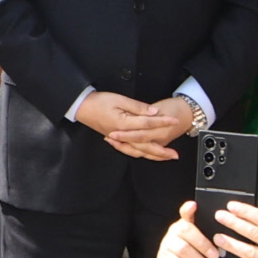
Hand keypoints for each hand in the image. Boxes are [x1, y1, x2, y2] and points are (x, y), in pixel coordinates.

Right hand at [80, 90, 194, 161]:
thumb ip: (138, 107)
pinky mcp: (116, 139)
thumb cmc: (99, 102)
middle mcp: (122, 135)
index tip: (174, 121)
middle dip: (162, 151)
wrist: (82, 107)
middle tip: (175, 154)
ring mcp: (119, 139)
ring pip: (138, 151)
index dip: (163, 122)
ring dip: (153, 155)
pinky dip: (140, 154)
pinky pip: (130, 150)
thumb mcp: (119, 99)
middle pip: (145, 145)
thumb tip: (154, 112)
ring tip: (165, 158)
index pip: (148, 124)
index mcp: (124, 124)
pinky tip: (146, 154)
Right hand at [145, 202, 224, 257]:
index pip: (185, 213)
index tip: (194, 205)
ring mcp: (167, 245)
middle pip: (186, 230)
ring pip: (183, 249)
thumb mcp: (204, 249)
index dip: (188, 209)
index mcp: (186, 225)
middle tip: (216, 256)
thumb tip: (225, 247)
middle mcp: (174, 231)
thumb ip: (212, 244)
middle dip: (204, 244)